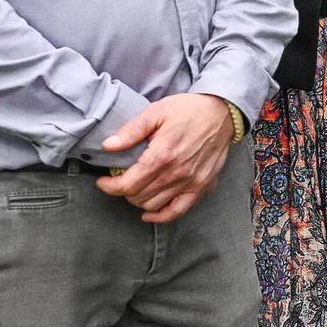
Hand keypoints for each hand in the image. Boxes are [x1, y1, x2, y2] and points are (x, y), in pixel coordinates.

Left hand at [98, 93, 235, 222]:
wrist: (223, 112)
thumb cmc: (189, 109)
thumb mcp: (157, 112)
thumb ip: (131, 131)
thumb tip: (108, 145)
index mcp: (162, 155)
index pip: (128, 184)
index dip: (110, 186)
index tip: (103, 181)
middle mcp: (177, 173)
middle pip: (138, 197)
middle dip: (123, 191)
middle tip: (119, 180)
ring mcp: (191, 182)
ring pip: (154, 205)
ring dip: (139, 200)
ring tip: (135, 188)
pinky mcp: (202, 186)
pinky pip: (178, 211)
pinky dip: (161, 216)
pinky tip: (149, 213)